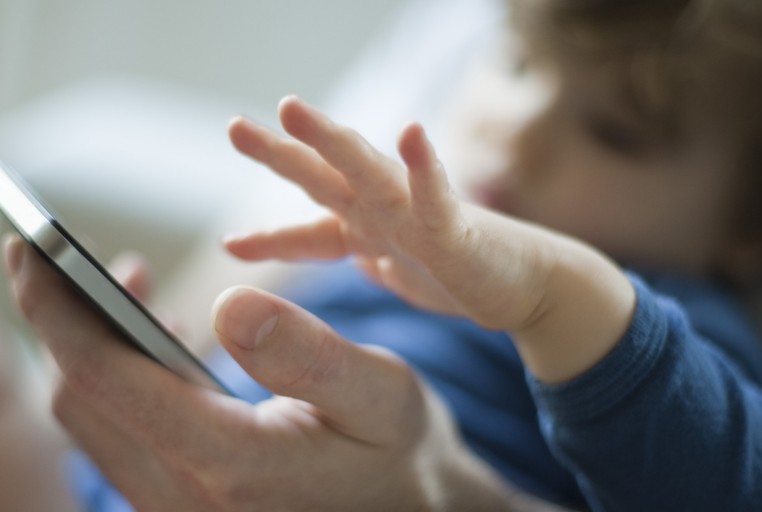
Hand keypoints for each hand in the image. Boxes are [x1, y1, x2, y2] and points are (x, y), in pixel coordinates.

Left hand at [4, 236, 521, 510]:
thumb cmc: (400, 455)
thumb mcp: (381, 395)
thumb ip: (309, 355)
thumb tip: (229, 302)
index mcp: (229, 465)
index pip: (106, 379)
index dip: (56, 307)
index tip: (29, 246)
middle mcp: (184, 498)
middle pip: (79, 399)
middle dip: (55, 317)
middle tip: (53, 248)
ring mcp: (174, 508)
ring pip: (91, 421)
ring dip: (86, 344)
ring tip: (123, 278)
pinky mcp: (178, 502)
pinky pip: (118, 436)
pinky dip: (116, 376)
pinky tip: (158, 334)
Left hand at [226, 97, 634, 382]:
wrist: (531, 285)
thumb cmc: (464, 273)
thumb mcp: (400, 273)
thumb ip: (369, 258)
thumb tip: (346, 256)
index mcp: (367, 231)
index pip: (309, 232)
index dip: (269, 238)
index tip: (231, 244)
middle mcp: (385, 215)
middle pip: (323, 181)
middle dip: (280, 153)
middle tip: (234, 127)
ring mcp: (418, 216)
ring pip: (368, 173)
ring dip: (331, 141)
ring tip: (292, 109)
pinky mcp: (457, 228)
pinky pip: (437, 196)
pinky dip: (424, 166)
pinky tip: (411, 133)